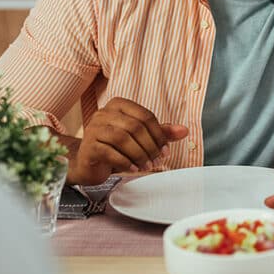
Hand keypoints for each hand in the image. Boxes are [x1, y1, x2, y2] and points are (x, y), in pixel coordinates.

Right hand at [68, 98, 188, 184]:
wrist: (89, 164)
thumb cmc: (116, 148)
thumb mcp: (140, 138)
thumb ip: (161, 132)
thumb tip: (184, 130)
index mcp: (119, 105)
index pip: (145, 115)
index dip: (159, 134)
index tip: (166, 150)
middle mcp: (104, 112)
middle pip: (135, 126)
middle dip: (150, 146)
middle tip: (158, 161)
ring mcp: (93, 128)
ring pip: (122, 138)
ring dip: (139, 154)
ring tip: (147, 166)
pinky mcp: (88, 146)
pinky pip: (109, 152)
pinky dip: (125, 162)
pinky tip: (133, 169)